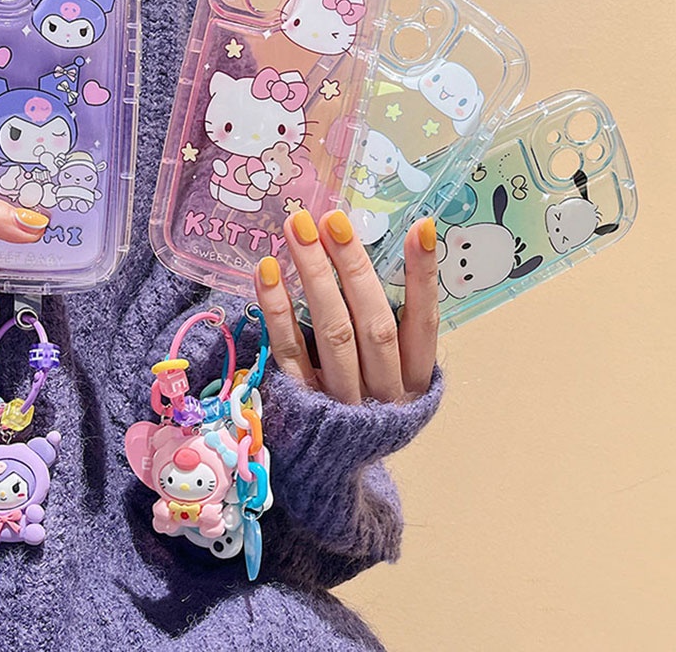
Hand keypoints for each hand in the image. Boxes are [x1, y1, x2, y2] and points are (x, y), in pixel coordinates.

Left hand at [254, 209, 438, 403]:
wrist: (331, 470)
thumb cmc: (368, 405)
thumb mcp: (395, 374)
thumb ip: (393, 328)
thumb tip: (388, 254)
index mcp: (416, 382)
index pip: (423, 323)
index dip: (423, 277)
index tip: (419, 226)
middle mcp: (384, 393)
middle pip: (371, 323)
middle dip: (353, 267)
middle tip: (332, 219)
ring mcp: (340, 401)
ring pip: (331, 332)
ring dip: (313, 275)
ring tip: (298, 229)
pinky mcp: (299, 402)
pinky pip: (286, 351)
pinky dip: (276, 309)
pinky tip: (266, 271)